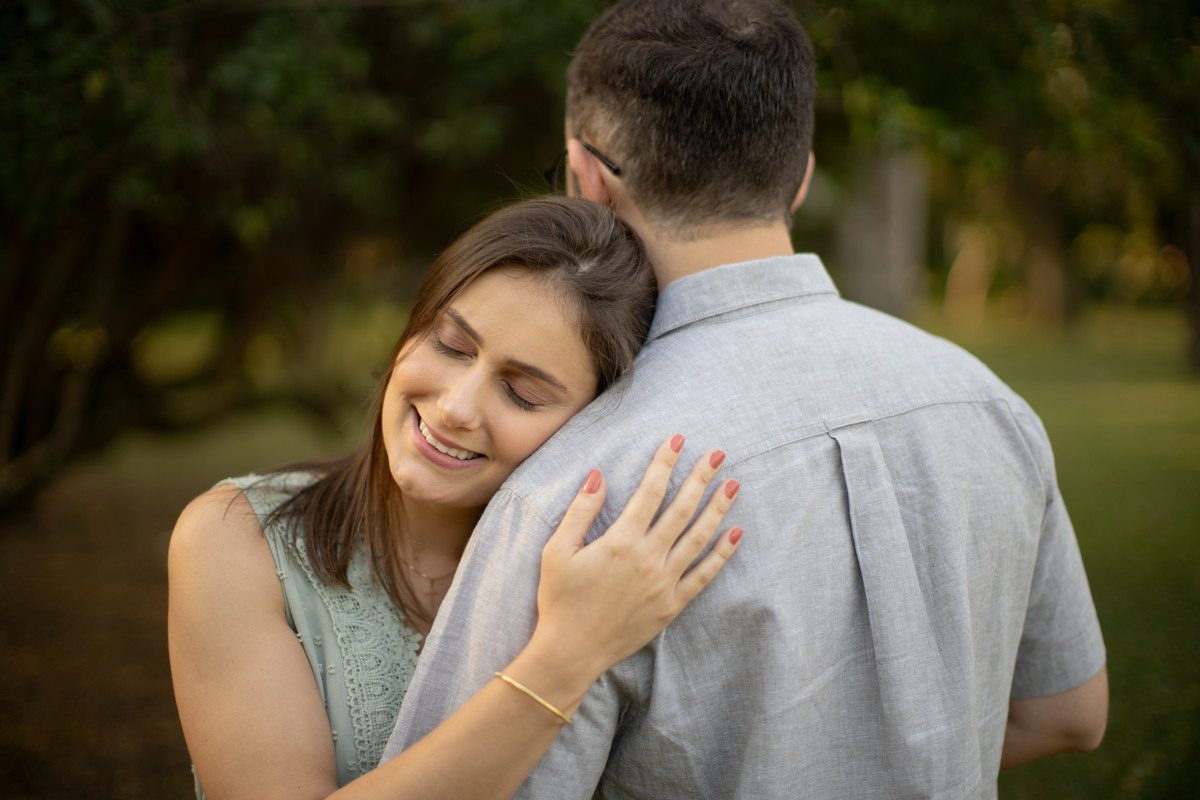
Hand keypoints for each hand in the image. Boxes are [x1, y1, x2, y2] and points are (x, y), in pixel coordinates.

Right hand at [529, 435, 741, 687]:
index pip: (650, 491)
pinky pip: (703, 576)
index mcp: (621, 541)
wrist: (571, 651)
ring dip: (717, 509)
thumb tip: (598, 475)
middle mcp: (648, 558)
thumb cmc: (560, 600)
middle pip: (682, 509)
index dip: (665, 463)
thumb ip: (581, 511)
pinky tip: (735, 534)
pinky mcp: (672, 606)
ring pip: (698, 538)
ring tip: (732, 486)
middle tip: (718, 454)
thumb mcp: (557, 551)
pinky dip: (721, 554)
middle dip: (700, 478)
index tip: (677, 440)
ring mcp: (664, 583)